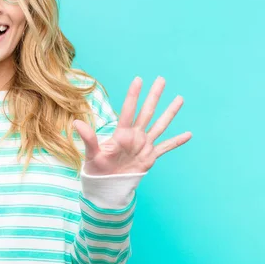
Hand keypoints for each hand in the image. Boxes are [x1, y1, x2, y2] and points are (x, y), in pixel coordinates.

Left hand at [73, 76, 191, 175]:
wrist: (107, 184)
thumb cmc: (97, 168)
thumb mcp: (91, 153)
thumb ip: (88, 138)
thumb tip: (76, 123)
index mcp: (122, 134)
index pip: (128, 110)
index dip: (133, 95)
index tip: (138, 79)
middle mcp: (135, 135)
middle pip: (147, 112)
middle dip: (154, 96)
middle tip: (161, 79)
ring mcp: (144, 145)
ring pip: (160, 125)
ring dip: (170, 113)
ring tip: (179, 98)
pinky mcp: (150, 157)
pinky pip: (166, 147)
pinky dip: (176, 141)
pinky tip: (188, 134)